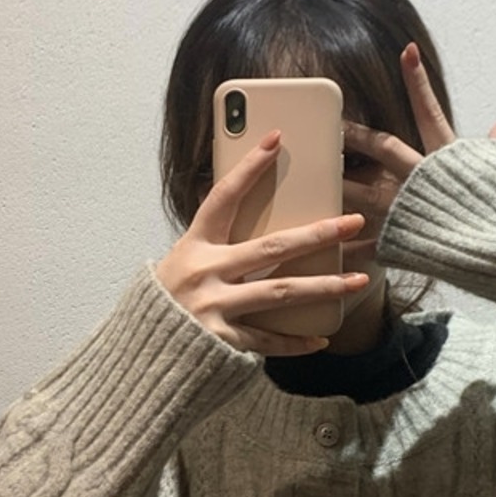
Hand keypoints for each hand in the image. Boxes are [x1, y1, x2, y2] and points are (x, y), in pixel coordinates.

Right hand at [156, 130, 370, 355]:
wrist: (137, 356)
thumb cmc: (161, 306)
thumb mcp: (178, 266)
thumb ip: (211, 249)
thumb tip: (248, 225)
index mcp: (193, 247)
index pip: (224, 198)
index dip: (249, 168)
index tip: (276, 140)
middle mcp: (205, 274)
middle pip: (272, 248)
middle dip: (317, 234)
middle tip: (352, 222)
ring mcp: (213, 308)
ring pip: (281, 293)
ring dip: (324, 286)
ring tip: (358, 280)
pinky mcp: (221, 342)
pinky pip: (267, 340)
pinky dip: (295, 341)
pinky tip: (321, 337)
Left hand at [342, 43, 495, 259]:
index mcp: (444, 160)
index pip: (429, 112)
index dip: (418, 82)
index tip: (405, 51)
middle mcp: (420, 180)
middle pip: (382, 147)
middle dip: (356, 133)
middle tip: (333, 123)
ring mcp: (406, 210)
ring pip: (362, 193)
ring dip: (337, 185)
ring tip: (312, 177)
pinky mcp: (398, 241)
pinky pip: (366, 244)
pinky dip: (346, 246)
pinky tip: (324, 244)